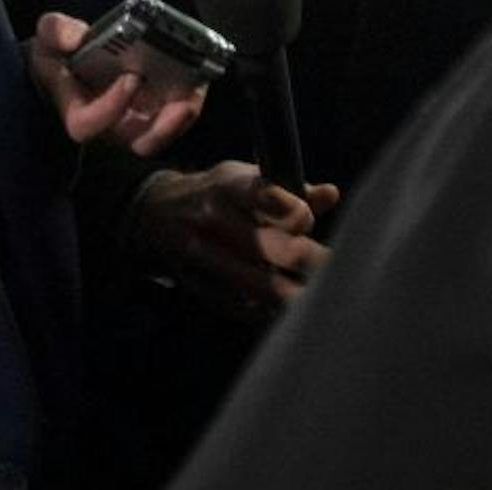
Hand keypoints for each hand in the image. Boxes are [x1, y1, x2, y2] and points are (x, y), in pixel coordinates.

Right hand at [26, 12, 204, 156]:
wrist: (70, 64)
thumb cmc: (58, 54)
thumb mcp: (49, 37)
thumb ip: (56, 32)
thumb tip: (75, 38)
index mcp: (78, 113)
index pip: (89, 124)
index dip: (111, 107)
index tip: (131, 77)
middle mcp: (108, 127)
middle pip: (138, 142)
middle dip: (163, 128)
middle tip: (181, 103)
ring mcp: (133, 124)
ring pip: (161, 136)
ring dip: (181, 119)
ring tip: (195, 94)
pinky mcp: (152, 116)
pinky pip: (174, 121)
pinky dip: (187, 104)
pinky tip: (197, 82)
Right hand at [127, 162, 337, 314]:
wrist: (155, 214)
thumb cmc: (217, 194)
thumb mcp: (244, 179)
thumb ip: (289, 191)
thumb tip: (331, 194)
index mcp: (226, 186)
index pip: (261, 195)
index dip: (292, 210)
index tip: (306, 220)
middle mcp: (211, 219)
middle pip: (268, 245)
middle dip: (308, 259)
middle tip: (336, 268)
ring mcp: (202, 256)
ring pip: (258, 283)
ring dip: (294, 294)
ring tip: (321, 298)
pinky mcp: (199, 286)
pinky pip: (242, 306)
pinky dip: (269, 311)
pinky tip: (290, 312)